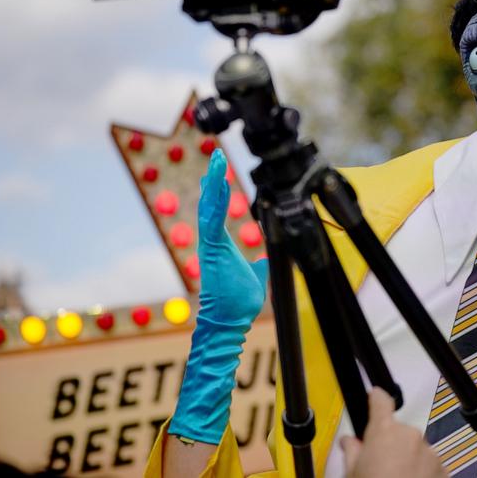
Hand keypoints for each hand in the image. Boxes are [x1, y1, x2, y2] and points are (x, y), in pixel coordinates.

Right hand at [169, 148, 268, 444]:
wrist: (230, 320)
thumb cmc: (239, 302)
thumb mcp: (256, 275)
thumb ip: (260, 262)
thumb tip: (267, 255)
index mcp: (221, 244)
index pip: (218, 212)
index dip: (219, 192)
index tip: (221, 173)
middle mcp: (213, 241)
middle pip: (210, 204)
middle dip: (213, 180)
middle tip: (216, 157)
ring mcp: (211, 245)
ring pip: (209, 208)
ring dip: (213, 185)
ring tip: (215, 164)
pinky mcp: (212, 250)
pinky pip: (211, 221)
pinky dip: (213, 203)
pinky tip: (214, 186)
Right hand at [341, 388, 446, 477]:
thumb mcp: (351, 474)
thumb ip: (351, 452)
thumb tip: (349, 443)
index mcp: (384, 432)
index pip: (380, 402)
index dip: (376, 398)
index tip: (375, 396)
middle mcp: (410, 436)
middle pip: (398, 431)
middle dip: (390, 445)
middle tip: (378, 465)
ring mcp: (429, 453)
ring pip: (415, 450)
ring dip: (407, 461)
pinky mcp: (443, 470)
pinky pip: (429, 466)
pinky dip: (421, 474)